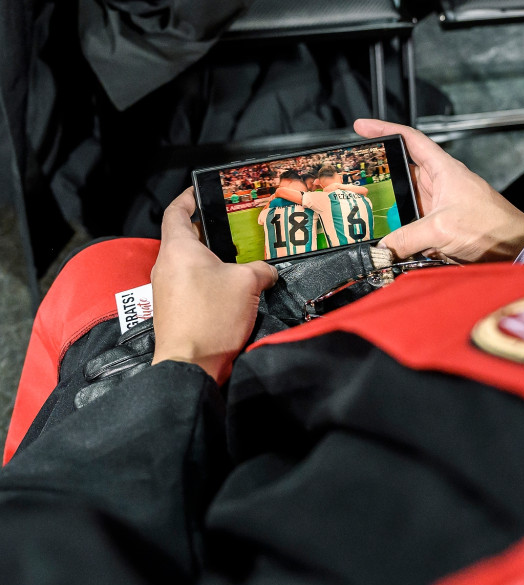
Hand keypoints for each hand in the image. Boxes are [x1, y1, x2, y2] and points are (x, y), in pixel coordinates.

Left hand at [150, 188, 277, 382]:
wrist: (190, 363)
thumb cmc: (212, 316)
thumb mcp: (248, 283)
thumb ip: (261, 269)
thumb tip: (267, 271)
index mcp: (178, 248)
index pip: (176, 211)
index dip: (188, 198)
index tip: (200, 192)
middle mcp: (166, 265)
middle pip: (184, 238)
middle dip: (208, 232)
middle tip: (233, 229)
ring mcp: (166, 289)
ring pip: (189, 264)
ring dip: (211, 260)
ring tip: (239, 261)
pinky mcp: (172, 309)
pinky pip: (190, 285)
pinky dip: (208, 281)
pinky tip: (231, 290)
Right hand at [353, 119, 523, 261]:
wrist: (515, 250)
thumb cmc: (491, 226)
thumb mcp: (442, 228)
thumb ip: (408, 237)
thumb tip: (383, 248)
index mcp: (443, 169)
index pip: (409, 139)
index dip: (384, 129)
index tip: (361, 127)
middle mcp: (440, 185)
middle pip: (402, 174)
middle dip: (380, 179)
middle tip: (355, 183)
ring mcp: (441, 207)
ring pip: (406, 205)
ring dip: (391, 213)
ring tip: (366, 217)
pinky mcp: (443, 229)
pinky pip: (415, 228)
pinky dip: (403, 236)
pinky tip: (390, 244)